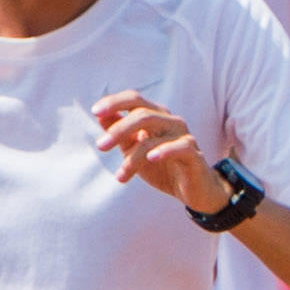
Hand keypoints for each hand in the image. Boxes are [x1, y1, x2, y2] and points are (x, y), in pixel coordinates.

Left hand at [90, 90, 226, 215]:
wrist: (193, 191)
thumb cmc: (162, 168)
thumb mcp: (134, 149)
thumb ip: (119, 132)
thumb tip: (101, 116)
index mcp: (156, 116)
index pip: (134, 99)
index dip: (115, 101)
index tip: (95, 112)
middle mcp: (170, 121)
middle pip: (142, 113)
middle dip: (118, 129)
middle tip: (101, 146)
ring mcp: (183, 135)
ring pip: (153, 135)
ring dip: (132, 155)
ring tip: (120, 175)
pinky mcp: (194, 153)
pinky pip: (179, 146)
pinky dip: (164, 151)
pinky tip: (151, 159)